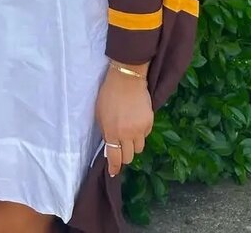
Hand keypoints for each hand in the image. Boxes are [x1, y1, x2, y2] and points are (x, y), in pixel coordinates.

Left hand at [95, 63, 153, 177]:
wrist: (127, 78)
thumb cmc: (109, 94)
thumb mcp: (100, 114)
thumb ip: (105, 131)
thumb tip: (109, 145)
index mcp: (112, 132)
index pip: (115, 157)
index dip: (115, 167)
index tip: (114, 171)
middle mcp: (127, 134)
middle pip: (129, 157)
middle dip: (124, 155)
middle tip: (121, 148)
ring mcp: (140, 129)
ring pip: (139, 148)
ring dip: (133, 144)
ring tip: (129, 133)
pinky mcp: (149, 122)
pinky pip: (145, 135)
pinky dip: (141, 133)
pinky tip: (136, 121)